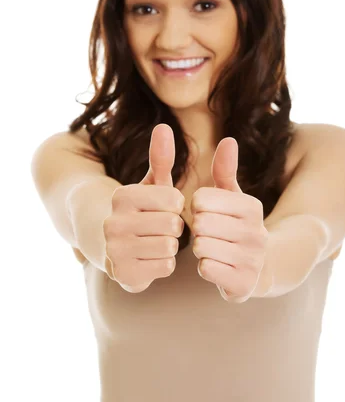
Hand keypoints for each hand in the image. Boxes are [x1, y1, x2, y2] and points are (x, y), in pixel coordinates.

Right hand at [103, 124, 184, 291]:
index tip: (165, 208)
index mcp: (122, 196)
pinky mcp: (123, 275)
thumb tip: (164, 126)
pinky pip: (164, 267)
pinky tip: (152, 259)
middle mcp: (113, 222)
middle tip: (163, 228)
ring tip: (157, 242)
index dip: (177, 205)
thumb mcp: (152, 184)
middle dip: (175, 227)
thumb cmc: (141, 211)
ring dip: (170, 246)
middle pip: (172, 224)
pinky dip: (164, 264)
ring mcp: (114, 251)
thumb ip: (161, 157)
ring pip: (169, 247)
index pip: (174, 199)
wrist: (111, 246)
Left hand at [191, 137, 268, 302]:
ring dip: (200, 249)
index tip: (207, 213)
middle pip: (200, 223)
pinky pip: (206, 269)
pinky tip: (216, 265)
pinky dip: (205, 267)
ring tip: (213, 248)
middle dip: (197, 228)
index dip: (196, 207)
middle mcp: (256, 233)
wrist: (263, 267)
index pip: (201, 199)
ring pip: (201, 246)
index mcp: (252, 207)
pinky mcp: (243, 284)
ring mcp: (252, 260)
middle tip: (208, 233)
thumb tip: (228, 139)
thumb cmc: (237, 225)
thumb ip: (225, 170)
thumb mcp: (233, 197)